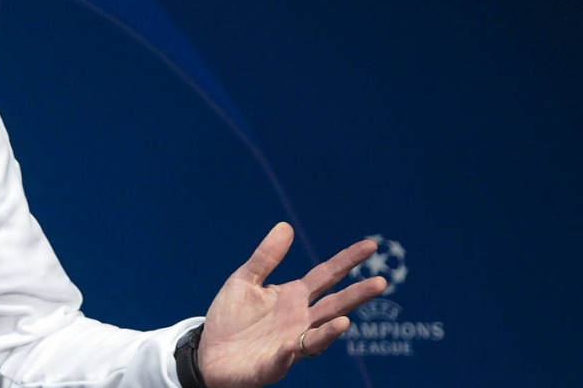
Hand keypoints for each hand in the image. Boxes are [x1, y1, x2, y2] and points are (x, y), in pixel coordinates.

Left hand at [197, 223, 386, 387]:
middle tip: (381, 282)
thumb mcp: (245, 280)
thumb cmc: (230, 317)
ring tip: (345, 320)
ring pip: (318, 336)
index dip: (348, 261)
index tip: (371, 246)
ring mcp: (291, 343)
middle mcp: (299, 319)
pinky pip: (285, 358)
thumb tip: (286, 226)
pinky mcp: (274, 364)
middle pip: (333, 305)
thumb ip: (266, 257)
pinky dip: (292, 351)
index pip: (327, 275)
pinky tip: (293, 344)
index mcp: (293, 296)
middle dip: (356, 295)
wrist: (209, 352)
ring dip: (331, 330)